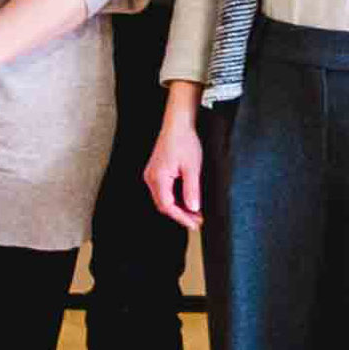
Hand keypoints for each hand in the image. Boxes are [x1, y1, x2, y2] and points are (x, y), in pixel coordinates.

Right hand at [142, 99, 203, 230]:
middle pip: (163, 205)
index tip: (194, 224)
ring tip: (195, 213)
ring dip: (178, 207)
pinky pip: (164, 191)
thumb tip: (193, 208)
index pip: (167, 206)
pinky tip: (187, 200)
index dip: (181, 217)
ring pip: (163, 199)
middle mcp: (151, 178)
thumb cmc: (184, 142)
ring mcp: (152, 175)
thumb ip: (191, 189)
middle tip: (197, 221)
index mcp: (158, 178)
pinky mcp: (156, 172)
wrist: (177, 125)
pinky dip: (175, 199)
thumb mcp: (192, 167)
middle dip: (180, 215)